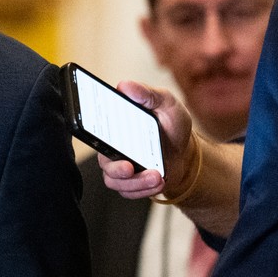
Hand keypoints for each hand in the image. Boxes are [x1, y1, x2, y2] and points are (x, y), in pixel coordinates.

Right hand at [96, 80, 197, 200]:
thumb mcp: (166, 103)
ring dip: (136, 182)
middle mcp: (112, 146)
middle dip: (116, 168)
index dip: (92, 133)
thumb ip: (148, 93)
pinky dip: (143, 189)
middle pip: (102, 160)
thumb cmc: (172, 126)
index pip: (94, 127)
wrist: (185, 152)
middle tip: (130, 167)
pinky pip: (127, 190)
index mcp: (116, 124)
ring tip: (157, 176)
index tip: (105, 138)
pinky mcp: (128, 182)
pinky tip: (158, 181)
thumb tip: (124, 86)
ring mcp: (119, 165)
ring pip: (114, 179)